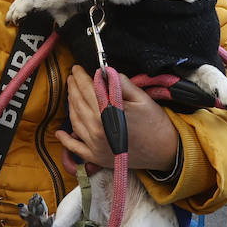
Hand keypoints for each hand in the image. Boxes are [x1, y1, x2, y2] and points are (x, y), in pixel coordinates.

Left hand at [62, 65, 178, 172]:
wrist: (166, 152)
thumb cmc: (155, 124)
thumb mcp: (142, 98)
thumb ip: (121, 84)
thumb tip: (105, 73)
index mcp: (107, 114)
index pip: (87, 90)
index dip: (80, 77)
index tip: (76, 68)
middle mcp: (97, 130)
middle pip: (78, 104)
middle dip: (73, 88)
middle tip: (72, 77)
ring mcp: (95, 146)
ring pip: (74, 122)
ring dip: (70, 106)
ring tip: (71, 94)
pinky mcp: (97, 158)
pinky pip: (76, 149)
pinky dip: (66, 140)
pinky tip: (60, 133)